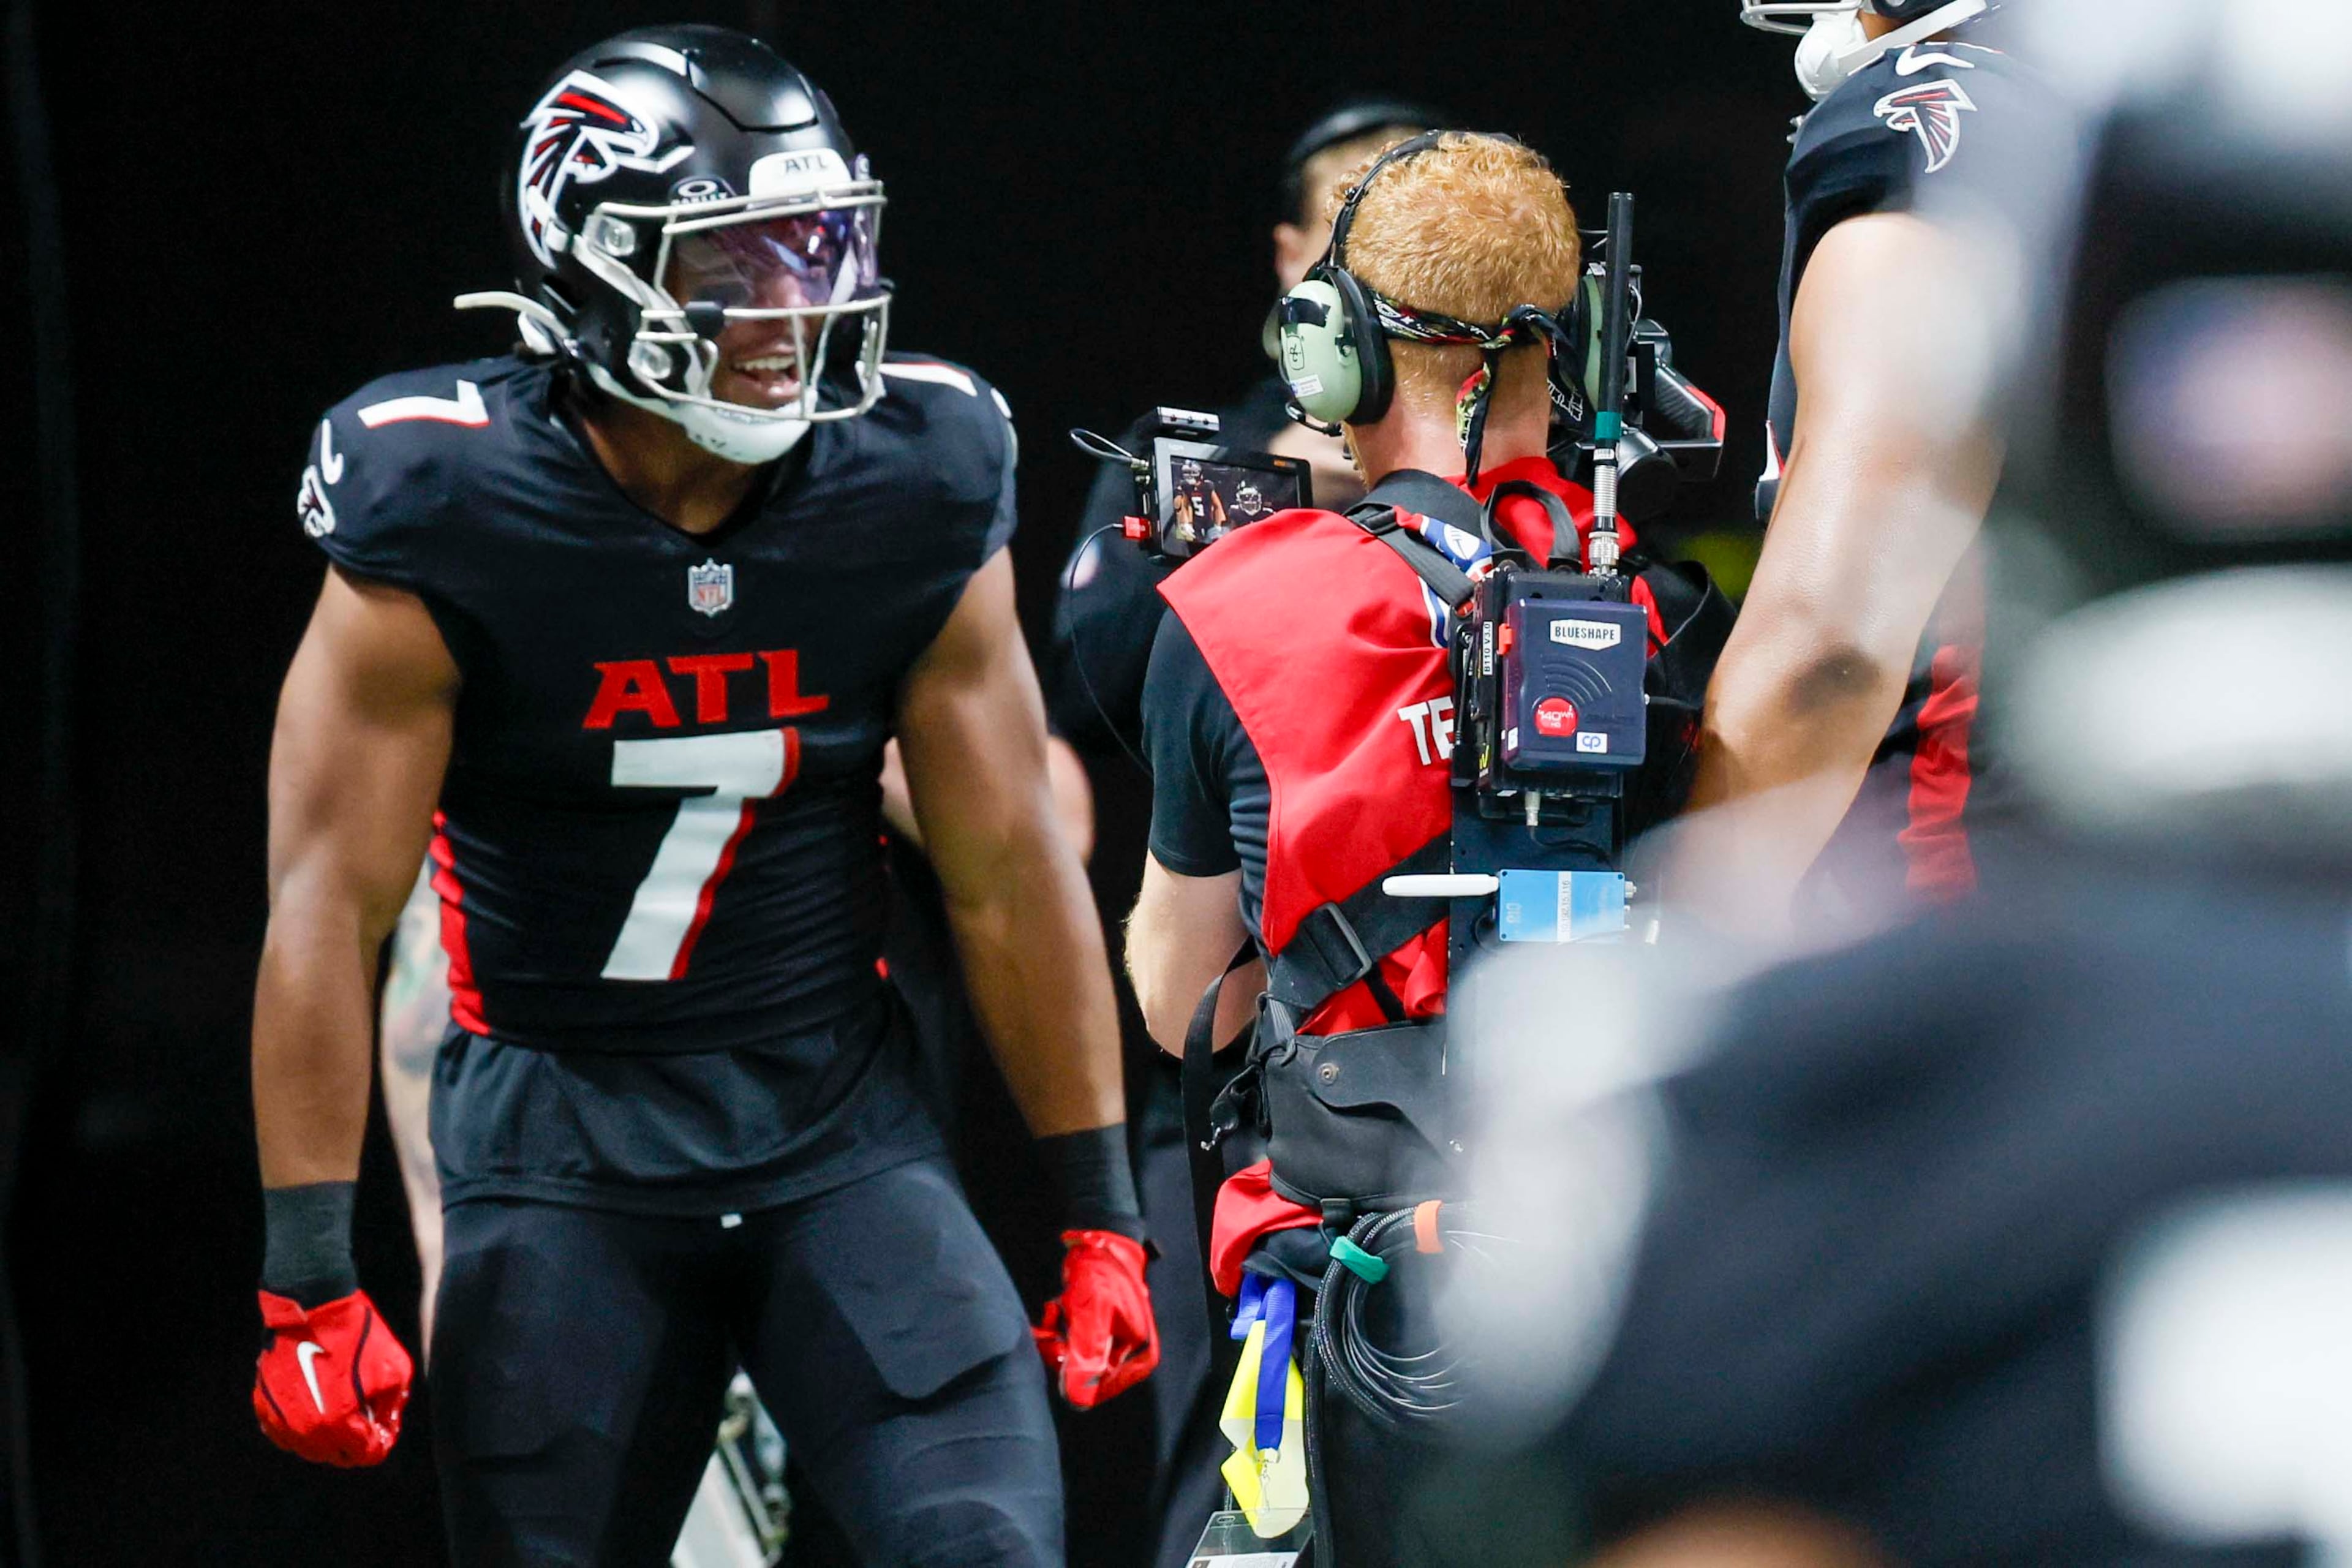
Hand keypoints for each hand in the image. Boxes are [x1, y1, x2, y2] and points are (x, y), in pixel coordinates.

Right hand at [253, 1288, 412, 1465]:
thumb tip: (385, 1425)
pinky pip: (286, 1434)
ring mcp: (281, 1421)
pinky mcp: (264, 1408)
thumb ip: (393, 1406)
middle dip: (356, 1440)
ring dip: (330, 1435)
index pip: (366, 1455)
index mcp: (338, 1424)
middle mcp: (305, 1431)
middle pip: (338, 1455)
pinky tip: (317, 1406)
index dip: (381, 1440)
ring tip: (343, 1406)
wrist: (312, 1307)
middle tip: (366, 1415)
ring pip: (310, 1448)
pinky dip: (303, 1427)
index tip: (385, 1423)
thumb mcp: (394, 1370)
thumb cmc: (357, 1336)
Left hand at [1031, 1229, 1158, 1409]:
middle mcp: (1128, 1350)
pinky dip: (1058, 1328)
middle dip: (1062, 1352)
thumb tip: (1076, 1398)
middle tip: (1048, 1332)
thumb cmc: (1101, 1273)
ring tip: (1055, 1311)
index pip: (1102, 1386)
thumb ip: (1085, 1354)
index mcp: (1137, 1350)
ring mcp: (1111, 1339)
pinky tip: (1055, 1308)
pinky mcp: (1095, 1328)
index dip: (1076, 1378)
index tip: (1059, 1356)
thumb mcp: (1092, 1313)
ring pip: (1074, 1358)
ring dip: (1057, 1338)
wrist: (1096, 1240)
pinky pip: (1070, 1342)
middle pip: (1086, 1374)